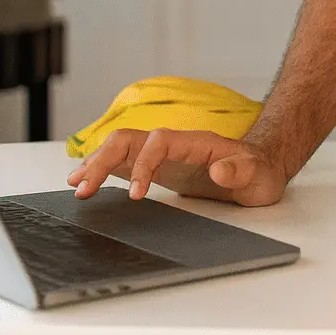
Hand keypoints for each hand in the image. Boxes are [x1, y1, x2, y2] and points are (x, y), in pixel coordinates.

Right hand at [66, 129, 287, 207]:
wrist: (260, 170)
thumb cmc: (260, 172)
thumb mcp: (259, 175)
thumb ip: (241, 171)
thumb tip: (219, 169)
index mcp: (196, 142)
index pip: (158, 142)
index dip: (143, 166)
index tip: (136, 195)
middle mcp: (175, 143)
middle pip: (130, 140)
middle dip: (104, 160)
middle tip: (83, 188)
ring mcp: (164, 153)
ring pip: (122, 148)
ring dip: (96, 162)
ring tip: (75, 184)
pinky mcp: (158, 166)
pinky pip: (124, 161)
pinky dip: (103, 168)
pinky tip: (85, 180)